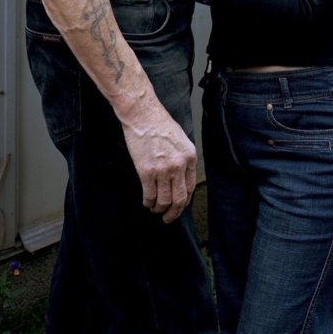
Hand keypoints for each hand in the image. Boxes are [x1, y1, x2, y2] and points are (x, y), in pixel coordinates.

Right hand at [121, 107, 196, 222]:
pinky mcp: (146, 171)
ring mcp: (163, 169)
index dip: (184, 202)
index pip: (190, 188)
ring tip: (154, 209)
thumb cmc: (159, 124)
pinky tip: (146, 202)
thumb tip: (181, 177)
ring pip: (164, 201)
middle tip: (168, 218)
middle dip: (174, 213)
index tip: (178, 207)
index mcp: (189, 157)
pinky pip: (149, 195)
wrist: (143, 115)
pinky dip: (147, 203)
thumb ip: (183, 158)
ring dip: (159, 209)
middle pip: (179, 199)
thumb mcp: (180, 139)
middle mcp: (179, 165)